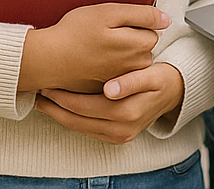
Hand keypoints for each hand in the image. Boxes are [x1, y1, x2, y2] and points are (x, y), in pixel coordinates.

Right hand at [19, 4, 169, 91]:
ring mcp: (121, 81)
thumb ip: (142, 14)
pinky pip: (116, 75)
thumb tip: (165, 19)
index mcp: (138, 47)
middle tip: (103, 35)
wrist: (47, 59)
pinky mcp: (107, 90)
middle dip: (129, 39)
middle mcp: (134, 68)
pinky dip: (107, 68)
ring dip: (119, 54)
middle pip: (142, 47)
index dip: (132, 23)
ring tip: (96, 48)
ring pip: (129, 61)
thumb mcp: (109, 12)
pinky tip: (92, 61)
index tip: (114, 24)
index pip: (151, 30)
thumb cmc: (74, 33)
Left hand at [35, 62, 185, 143]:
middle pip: (79, 120)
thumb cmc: (159, 77)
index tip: (49, 85)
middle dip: (56, 107)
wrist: (174, 92)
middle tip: (39, 93)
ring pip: (81, 128)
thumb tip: (109, 89)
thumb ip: (131, 80)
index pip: (86, 106)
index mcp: (129, 112)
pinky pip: (89, 131)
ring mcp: (119, 135)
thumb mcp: (151, 74)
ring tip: (43, 102)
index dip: (65, 97)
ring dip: (60, 116)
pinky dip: (72, 120)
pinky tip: (61, 109)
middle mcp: (122, 129)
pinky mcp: (118, 137)